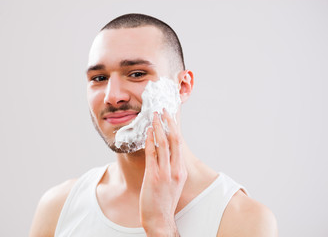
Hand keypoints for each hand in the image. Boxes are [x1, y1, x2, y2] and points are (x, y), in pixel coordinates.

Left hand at [139, 110, 186, 236]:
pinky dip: (150, 141)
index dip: (175, 128)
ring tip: (154, 116)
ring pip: (164, 144)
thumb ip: (171, 168)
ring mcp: (165, 172)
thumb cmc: (164, 201)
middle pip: (174, 140)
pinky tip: (148, 132)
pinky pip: (152, 154)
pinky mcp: (154, 176)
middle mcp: (176, 169)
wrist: (160, 218)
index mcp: (181, 170)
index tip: (170, 116)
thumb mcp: (173, 183)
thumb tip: (165, 153)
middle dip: (169, 123)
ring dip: (158, 128)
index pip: (179, 143)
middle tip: (163, 110)